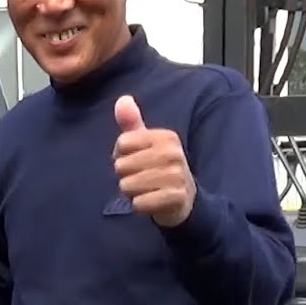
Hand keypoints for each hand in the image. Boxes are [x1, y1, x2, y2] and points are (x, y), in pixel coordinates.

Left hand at [111, 95, 195, 227]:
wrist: (184, 200)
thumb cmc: (158, 167)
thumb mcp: (146, 144)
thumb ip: (132, 123)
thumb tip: (123, 99)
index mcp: (166, 137)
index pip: (122, 143)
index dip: (121, 155)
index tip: (137, 160)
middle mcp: (173, 153)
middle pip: (121, 166)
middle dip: (125, 176)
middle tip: (143, 178)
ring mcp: (176, 176)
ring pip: (127, 186)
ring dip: (132, 192)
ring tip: (147, 189)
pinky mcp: (175, 197)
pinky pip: (138, 203)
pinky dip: (139, 206)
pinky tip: (151, 202)